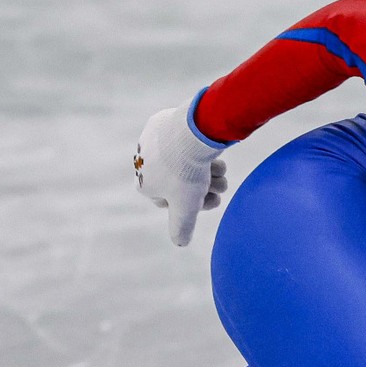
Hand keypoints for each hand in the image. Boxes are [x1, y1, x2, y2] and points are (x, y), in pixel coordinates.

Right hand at [134, 106, 228, 245]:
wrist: (191, 132)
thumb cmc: (186, 172)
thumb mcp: (186, 208)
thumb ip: (181, 227)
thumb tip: (180, 243)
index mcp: (144, 184)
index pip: (172, 201)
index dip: (194, 203)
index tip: (212, 200)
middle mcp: (143, 163)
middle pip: (183, 182)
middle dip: (205, 186)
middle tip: (222, 184)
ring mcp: (153, 141)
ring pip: (187, 162)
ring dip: (208, 169)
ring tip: (221, 169)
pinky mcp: (164, 123)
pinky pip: (186, 142)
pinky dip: (201, 149)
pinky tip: (212, 152)